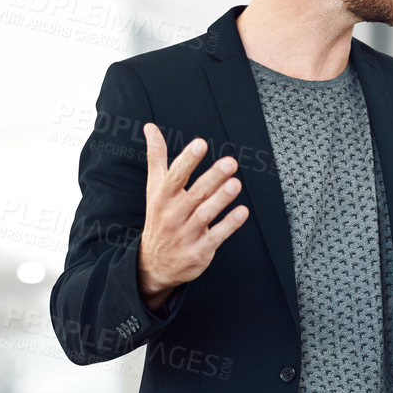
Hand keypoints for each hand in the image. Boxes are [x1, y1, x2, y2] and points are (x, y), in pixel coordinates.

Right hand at [136, 125, 248, 309]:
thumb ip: (156, 157)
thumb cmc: (159, 218)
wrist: (153, 264)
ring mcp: (185, 235)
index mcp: (162, 197)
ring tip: (235, 184)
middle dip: (212, 178)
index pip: (175, 176)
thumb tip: (150, 127)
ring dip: (220, 200)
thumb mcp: (154, 188)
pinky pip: (215, 237)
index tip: (200, 144)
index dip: (187, 160)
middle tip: (230, 162)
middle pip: (194, 194)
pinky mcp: (198, 251)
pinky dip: (228, 225)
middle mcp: (172, 215)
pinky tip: (242, 212)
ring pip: (205, 215)